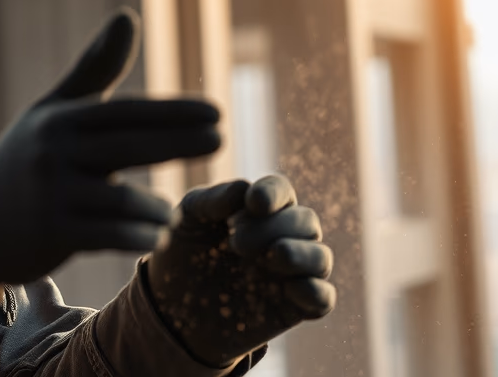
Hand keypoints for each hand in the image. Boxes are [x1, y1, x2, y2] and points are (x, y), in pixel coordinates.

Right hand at [0, 9, 221, 286]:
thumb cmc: (27, 158)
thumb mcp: (55, 111)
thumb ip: (95, 68)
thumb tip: (128, 15)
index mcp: (63, 121)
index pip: (127, 112)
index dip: (173, 111)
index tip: (216, 112)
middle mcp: (56, 153)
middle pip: (128, 146)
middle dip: (179, 142)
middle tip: (221, 139)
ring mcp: (52, 195)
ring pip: (118, 200)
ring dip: (154, 206)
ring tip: (175, 212)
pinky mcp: (50, 234)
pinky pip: (103, 236)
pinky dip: (134, 236)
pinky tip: (157, 237)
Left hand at [146, 175, 335, 366]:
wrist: (173, 307)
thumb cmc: (183, 252)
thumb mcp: (188, 219)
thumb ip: (212, 200)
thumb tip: (244, 190)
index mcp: (260, 210)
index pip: (281, 190)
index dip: (274, 193)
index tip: (254, 202)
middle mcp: (282, 237)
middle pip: (304, 221)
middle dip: (274, 227)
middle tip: (236, 242)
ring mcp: (290, 273)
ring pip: (320, 257)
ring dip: (301, 254)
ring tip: (270, 257)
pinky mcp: (293, 308)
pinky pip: (323, 298)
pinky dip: (315, 292)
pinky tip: (290, 290)